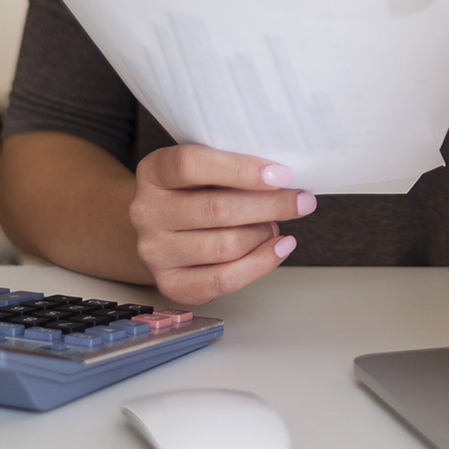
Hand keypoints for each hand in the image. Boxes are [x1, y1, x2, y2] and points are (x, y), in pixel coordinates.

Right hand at [130, 144, 315, 304]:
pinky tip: (280, 247)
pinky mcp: (169, 284)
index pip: (191, 165)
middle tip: (302, 201)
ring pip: (224, 246)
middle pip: (216, 209)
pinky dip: (260, 264)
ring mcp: (154, 251)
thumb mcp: (203, 167)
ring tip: (277, 224)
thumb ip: (232, 166)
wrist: (161, 228)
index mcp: (153, 171)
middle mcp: (146, 211)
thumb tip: (284, 177)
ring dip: (263, 234)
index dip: (240, 170)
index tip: (281, 174)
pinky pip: (222, 280)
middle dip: (270, 205)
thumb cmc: (195, 191)